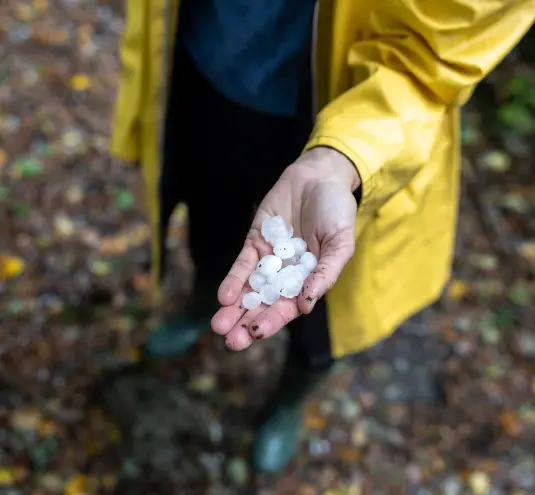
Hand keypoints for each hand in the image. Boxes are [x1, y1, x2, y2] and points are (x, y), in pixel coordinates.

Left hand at [211, 147, 359, 349]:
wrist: (319, 177)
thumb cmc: (337, 211)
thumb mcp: (340, 243)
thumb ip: (325, 273)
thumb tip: (305, 305)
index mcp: (307, 281)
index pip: (287, 308)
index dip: (272, 321)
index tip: (256, 333)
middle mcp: (285, 276)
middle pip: (263, 304)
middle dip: (245, 323)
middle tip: (230, 342)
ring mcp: (268, 259)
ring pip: (248, 289)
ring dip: (233, 308)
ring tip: (219, 326)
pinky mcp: (255, 241)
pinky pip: (242, 264)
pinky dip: (233, 279)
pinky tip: (224, 296)